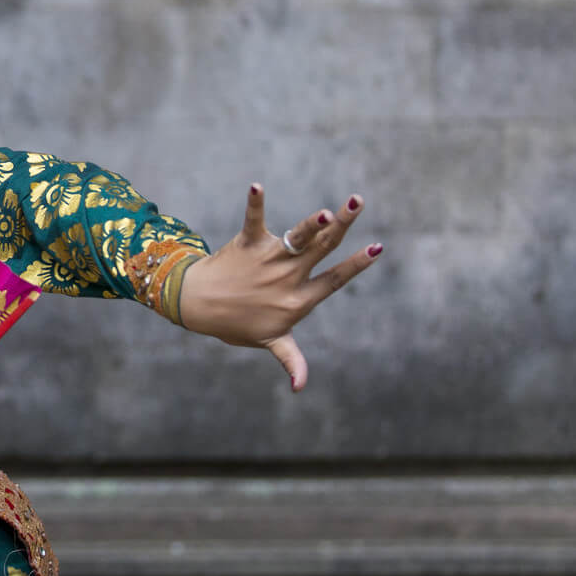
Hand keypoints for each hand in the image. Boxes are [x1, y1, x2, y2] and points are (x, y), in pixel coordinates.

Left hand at [178, 184, 381, 391]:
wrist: (197, 307)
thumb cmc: (237, 323)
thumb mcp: (270, 342)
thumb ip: (291, 359)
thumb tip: (300, 388)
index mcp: (298, 299)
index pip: (335, 279)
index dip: (357, 264)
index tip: (378, 247)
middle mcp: (287, 276)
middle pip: (322, 248)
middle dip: (343, 224)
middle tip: (359, 202)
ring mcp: (267, 259)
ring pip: (297, 236)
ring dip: (312, 222)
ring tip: (328, 210)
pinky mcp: (246, 244)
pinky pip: (253, 220)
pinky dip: (255, 203)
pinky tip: (257, 186)